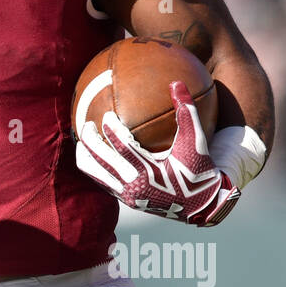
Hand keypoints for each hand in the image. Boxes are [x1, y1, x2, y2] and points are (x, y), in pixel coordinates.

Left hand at [76, 81, 239, 226]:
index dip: (110, 129)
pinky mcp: (126, 201)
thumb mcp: (196, 140)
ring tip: (83, 140)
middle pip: (101, 160)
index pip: (122, 147)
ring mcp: (128, 196)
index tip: (106, 114)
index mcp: (150, 172)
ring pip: (95, 174)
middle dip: (90, 140)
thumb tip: (176, 82)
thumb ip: (186, 111)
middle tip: (86, 123)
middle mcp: (134, 186)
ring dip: (85, 155)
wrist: (203, 204)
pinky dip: (94, 167)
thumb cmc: (199, 168)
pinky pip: (102, 181)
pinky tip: (93, 154)